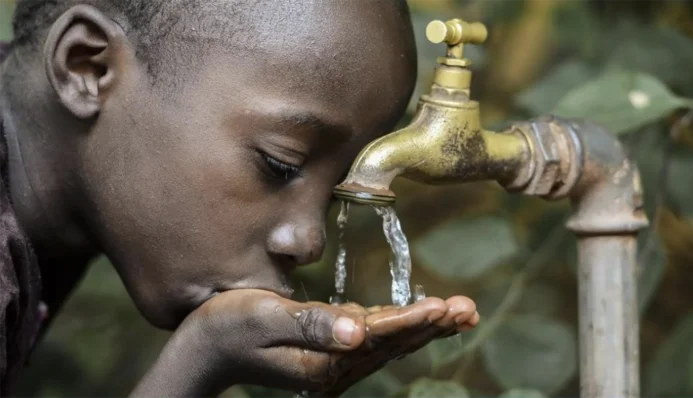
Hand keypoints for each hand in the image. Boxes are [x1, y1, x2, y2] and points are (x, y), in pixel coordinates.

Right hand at [130, 290, 478, 397]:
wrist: (204, 350)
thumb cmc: (227, 327)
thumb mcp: (264, 319)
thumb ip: (310, 325)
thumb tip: (358, 331)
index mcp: (323, 361)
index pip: (380, 337)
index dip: (414, 320)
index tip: (446, 307)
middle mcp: (334, 367)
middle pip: (393, 344)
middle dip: (432, 325)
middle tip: (468, 309)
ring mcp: (332, 364)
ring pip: (388, 343)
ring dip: (423, 327)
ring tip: (456, 313)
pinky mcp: (327, 354)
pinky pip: (372, 341)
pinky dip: (399, 328)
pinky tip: (415, 319)